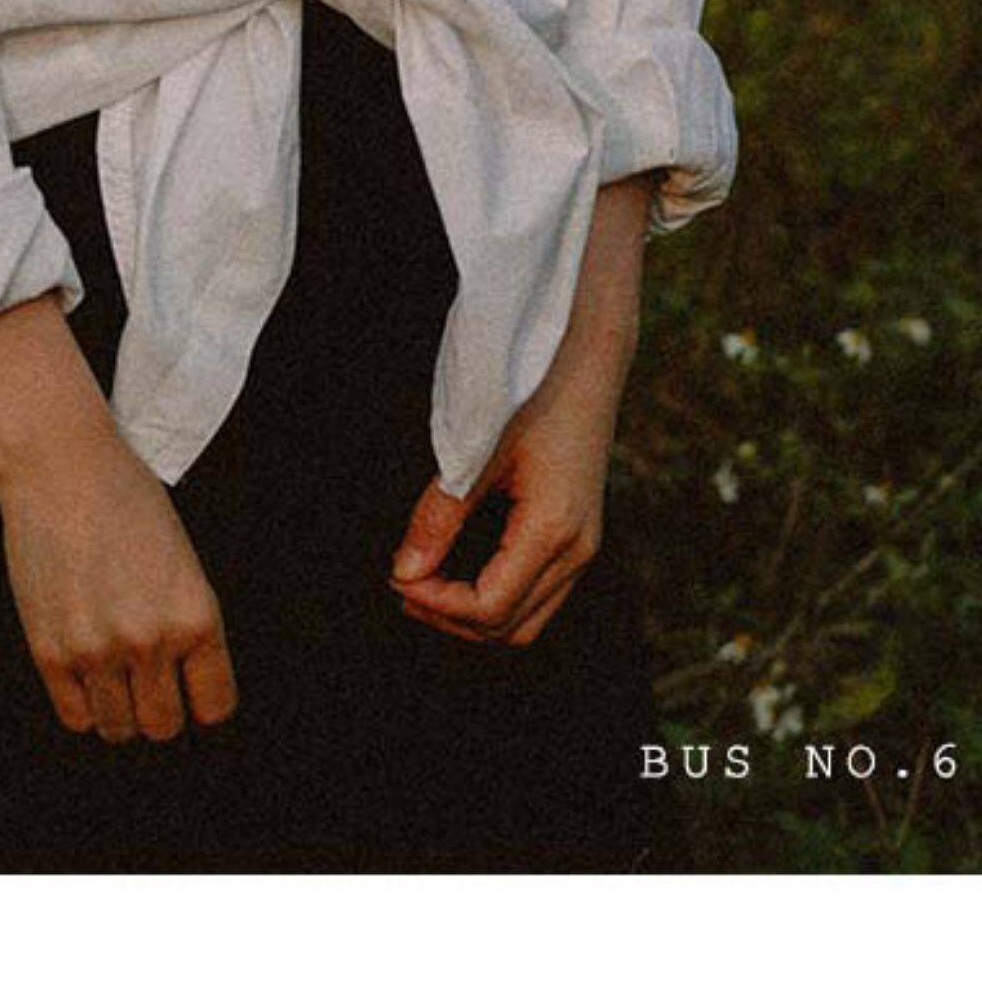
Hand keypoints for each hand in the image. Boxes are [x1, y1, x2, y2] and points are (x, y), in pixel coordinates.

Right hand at [0, 424, 240, 743]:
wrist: (62, 465)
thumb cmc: (125, 499)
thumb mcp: (181, 560)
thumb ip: (184, 624)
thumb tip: (182, 685)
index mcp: (195, 616)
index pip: (215, 706)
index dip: (202, 703)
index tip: (191, 694)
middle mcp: (150, 640)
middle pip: (164, 726)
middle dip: (159, 708)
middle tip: (148, 682)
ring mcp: (98, 650)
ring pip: (119, 729)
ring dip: (119, 710)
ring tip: (114, 674)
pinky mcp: (50, 652)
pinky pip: (75, 717)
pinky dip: (83, 703)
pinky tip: (85, 670)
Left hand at [386, 338, 629, 651]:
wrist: (584, 354)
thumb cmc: (531, 391)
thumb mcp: (478, 449)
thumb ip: (440, 514)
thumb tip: (404, 571)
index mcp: (554, 530)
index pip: (489, 607)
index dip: (437, 603)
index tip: (397, 576)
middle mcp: (578, 550)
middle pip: (510, 627)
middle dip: (451, 617)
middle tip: (403, 583)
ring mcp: (584, 546)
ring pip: (527, 619)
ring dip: (473, 613)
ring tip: (425, 582)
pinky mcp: (579, 535)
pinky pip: (538, 594)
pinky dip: (496, 596)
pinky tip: (459, 568)